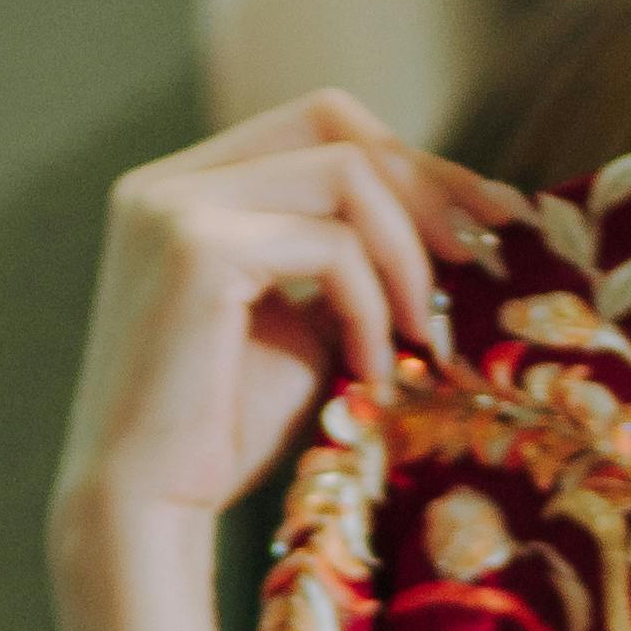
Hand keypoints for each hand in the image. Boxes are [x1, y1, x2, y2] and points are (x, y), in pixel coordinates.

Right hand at [59, 91, 507, 523]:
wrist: (144, 508)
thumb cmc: (221, 431)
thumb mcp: (300, 324)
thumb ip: (345, 261)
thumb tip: (452, 218)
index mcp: (183, 188)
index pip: (317, 123)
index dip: (410, 159)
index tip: (486, 214)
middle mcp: (167, 182)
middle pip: (334, 123)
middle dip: (427, 182)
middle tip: (484, 254)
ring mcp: (175, 207)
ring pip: (346, 173)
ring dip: (407, 253)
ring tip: (421, 332)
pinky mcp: (198, 248)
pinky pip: (332, 244)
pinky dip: (371, 303)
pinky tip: (374, 367)